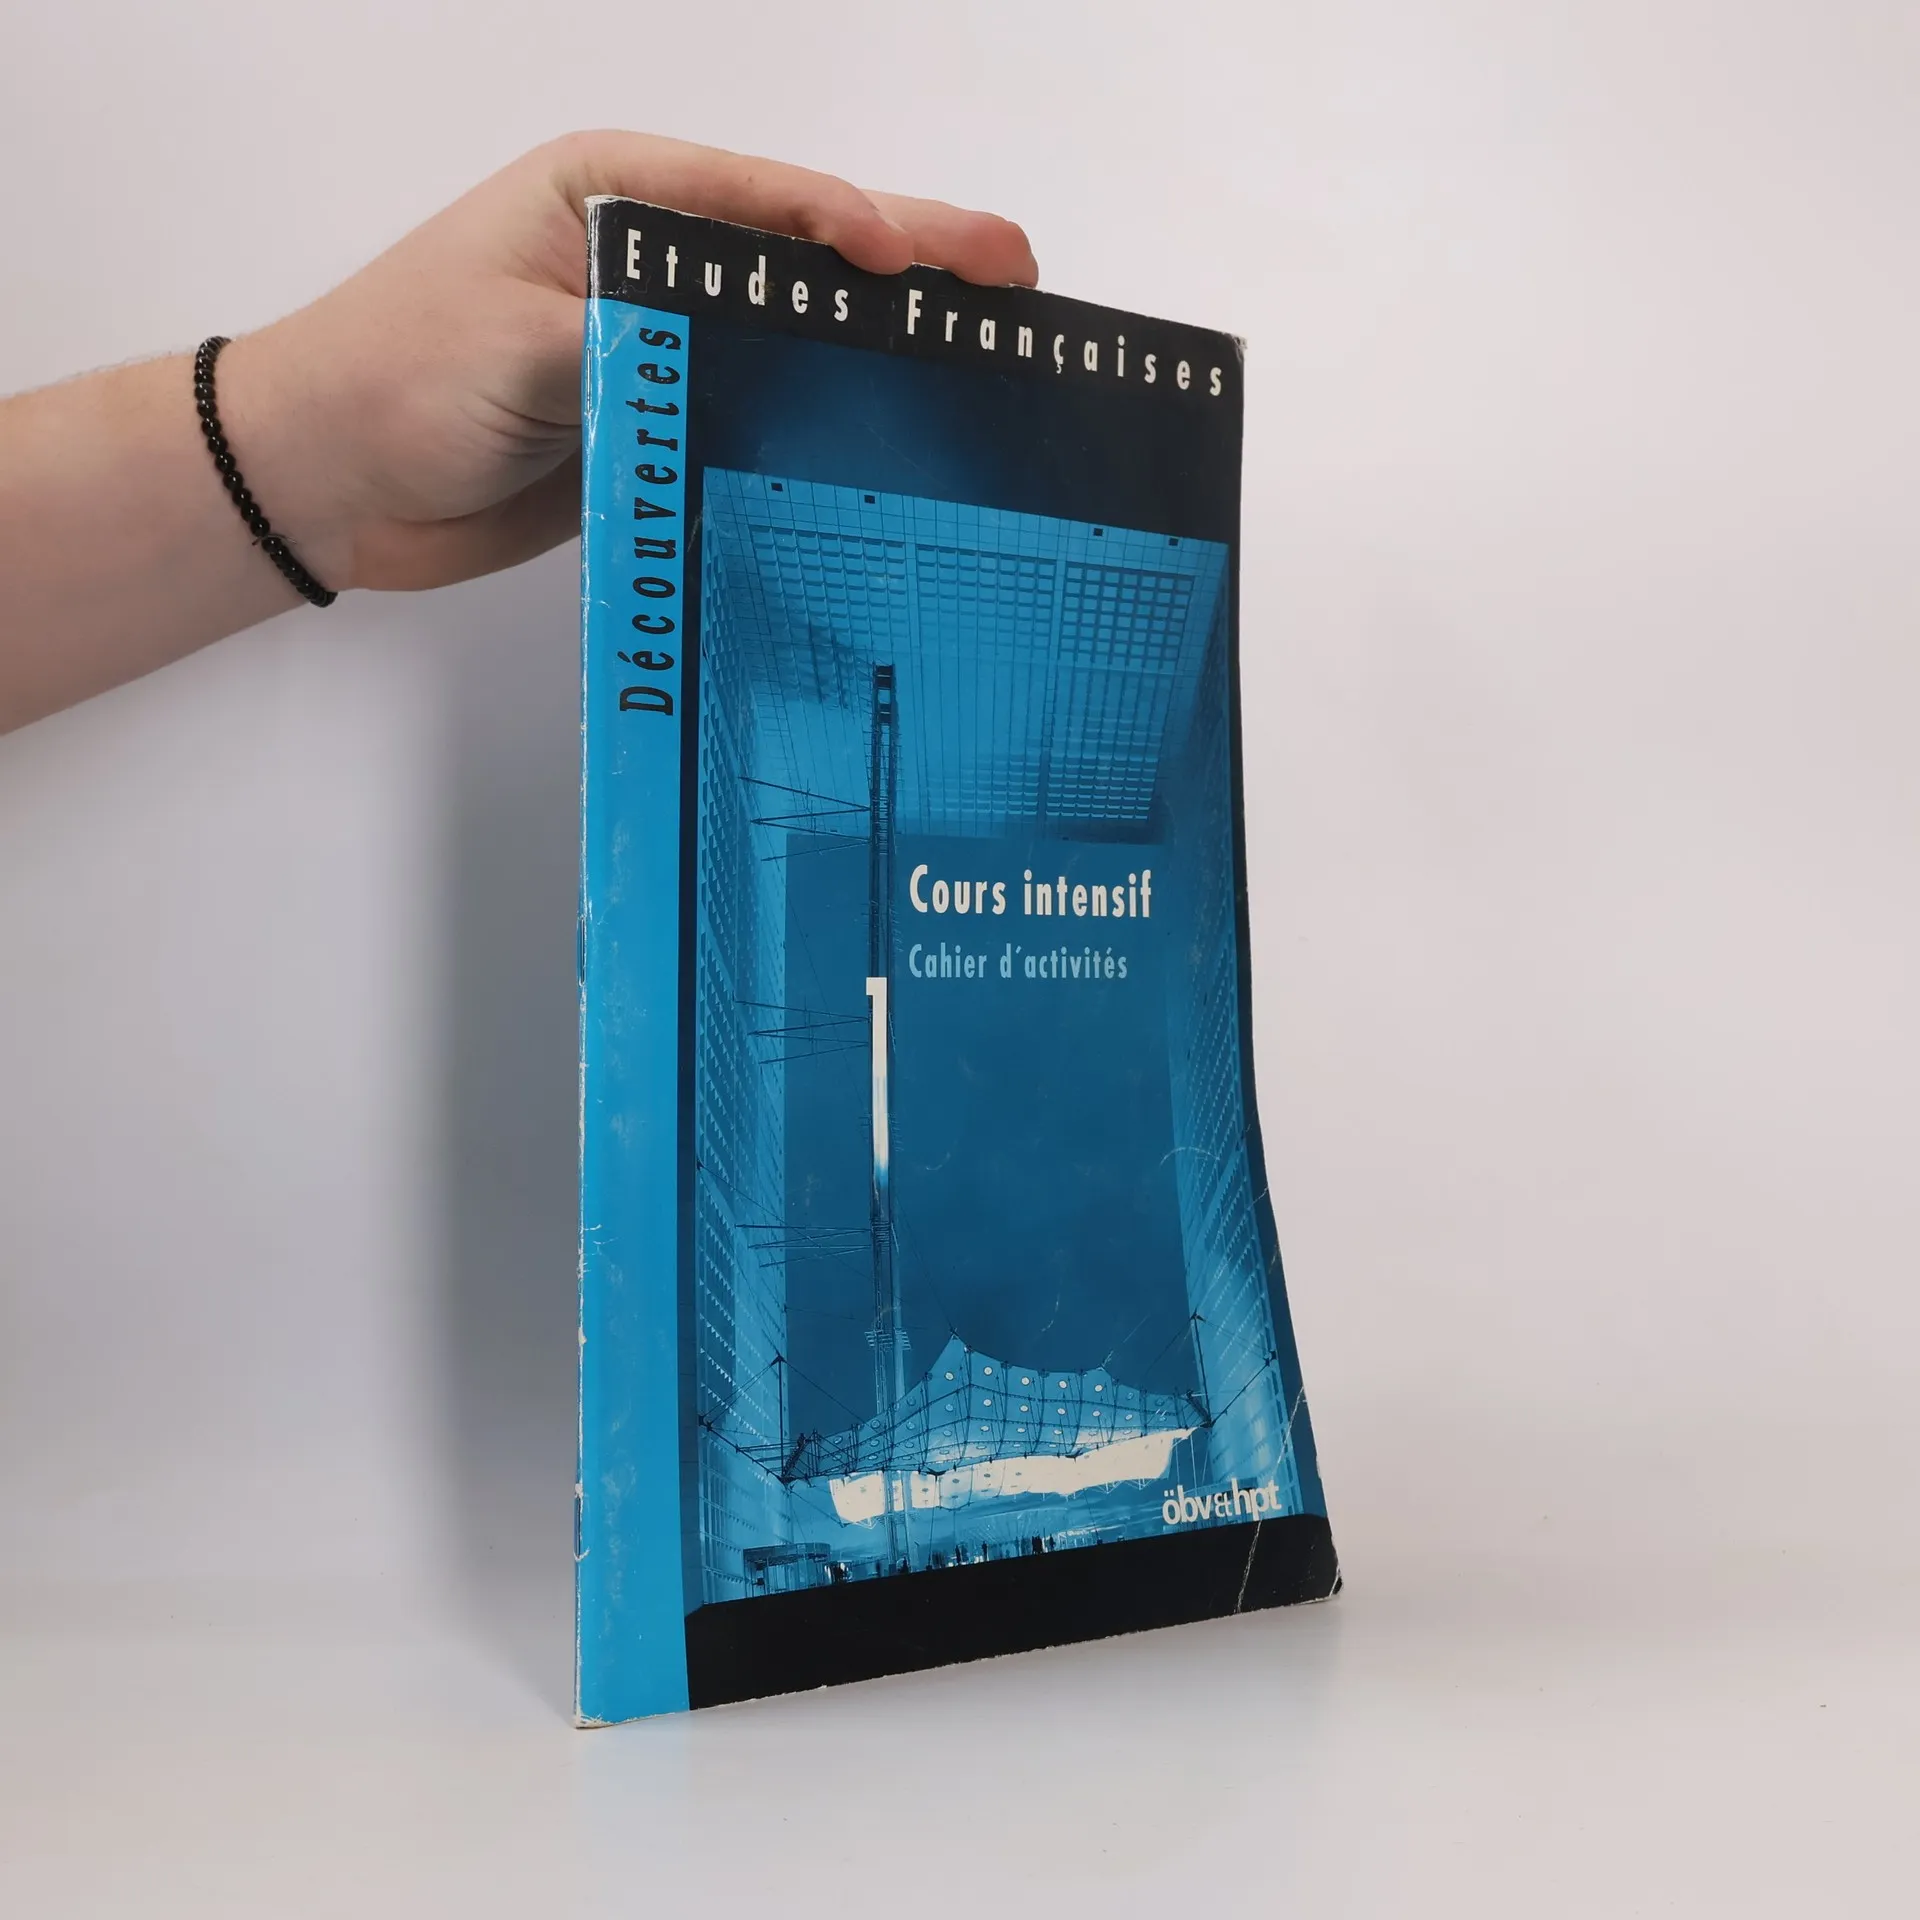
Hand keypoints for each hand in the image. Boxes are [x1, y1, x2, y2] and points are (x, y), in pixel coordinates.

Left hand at [219, 133, 1038, 593]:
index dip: (848, 224)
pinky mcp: (655, 422)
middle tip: (1014, 273)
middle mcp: (645, 260)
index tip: (917, 261)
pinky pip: (754, 414)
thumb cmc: (395, 377)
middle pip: (799, 255)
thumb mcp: (517, 347)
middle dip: (908, 261)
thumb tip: (746, 359)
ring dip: (880, 344)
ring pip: (790, 336)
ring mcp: (657, 345)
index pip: (758, 196)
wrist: (330, 482)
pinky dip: (820, 422)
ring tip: (984, 349)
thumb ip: (636, 343)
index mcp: (609, 197)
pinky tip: (890, 436)